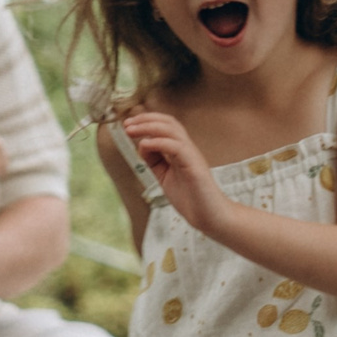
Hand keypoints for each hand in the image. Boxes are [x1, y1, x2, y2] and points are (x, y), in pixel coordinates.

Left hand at [119, 109, 228, 235]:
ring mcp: (192, 156)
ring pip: (172, 130)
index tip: (128, 125)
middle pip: (169, 122)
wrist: (209, 217)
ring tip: (131, 130)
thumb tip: (142, 145)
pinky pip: (176, 147)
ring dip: (148, 127)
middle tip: (127, 124)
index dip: (147, 121)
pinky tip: (144, 145)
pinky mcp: (194, 166)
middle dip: (145, 119)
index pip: (166, 125)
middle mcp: (188, 149)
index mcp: (182, 150)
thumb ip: (155, 161)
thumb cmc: (191, 199)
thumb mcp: (165, 176)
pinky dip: (158, 143)